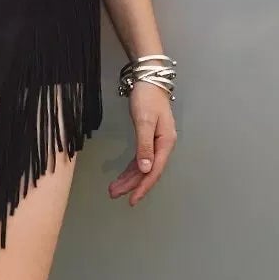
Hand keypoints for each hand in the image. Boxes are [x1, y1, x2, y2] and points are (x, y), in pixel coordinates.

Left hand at [108, 80, 175, 207]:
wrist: (149, 80)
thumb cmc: (147, 98)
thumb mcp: (145, 121)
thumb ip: (144, 145)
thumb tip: (146, 169)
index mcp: (165, 143)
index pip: (154, 171)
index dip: (143, 186)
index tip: (132, 199)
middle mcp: (162, 146)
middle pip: (147, 171)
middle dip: (132, 185)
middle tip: (114, 194)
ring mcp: (156, 143)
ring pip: (143, 167)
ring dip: (129, 178)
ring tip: (113, 189)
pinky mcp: (148, 138)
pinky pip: (140, 159)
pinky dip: (130, 168)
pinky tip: (121, 176)